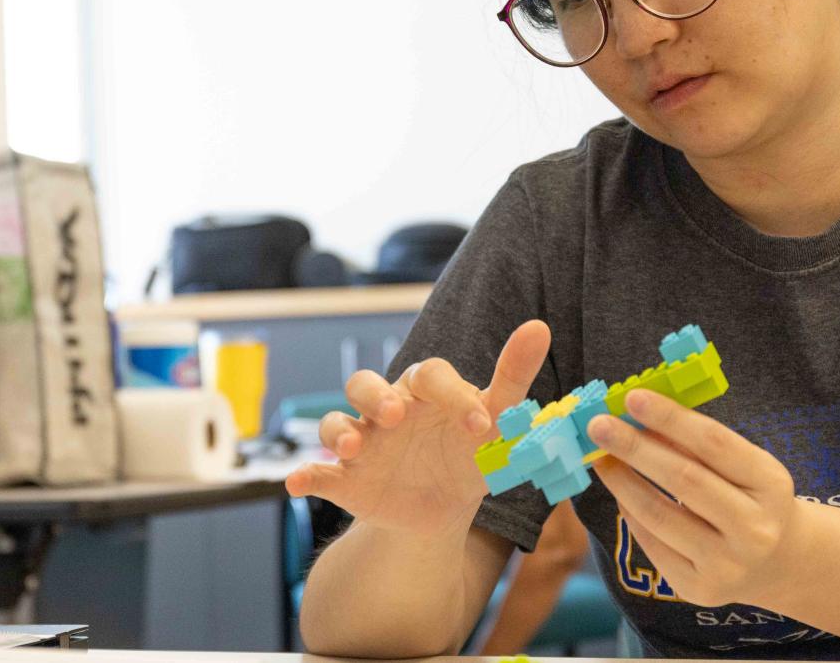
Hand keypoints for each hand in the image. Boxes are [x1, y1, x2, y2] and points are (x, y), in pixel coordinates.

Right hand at [285, 320, 551, 536]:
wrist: (443, 513)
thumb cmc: (470, 456)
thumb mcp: (497, 424)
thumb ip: (513, 376)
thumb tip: (539, 326)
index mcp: (426, 392)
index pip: (430, 375)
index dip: (453, 395)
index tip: (481, 427)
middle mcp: (388, 410)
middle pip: (365, 383)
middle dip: (375, 396)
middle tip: (395, 416)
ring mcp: (363, 442)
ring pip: (337, 420)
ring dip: (339, 431)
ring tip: (353, 448)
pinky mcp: (344, 477)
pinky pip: (318, 472)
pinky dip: (305, 474)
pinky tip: (300, 482)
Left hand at [588, 387, 803, 609]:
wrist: (777, 562)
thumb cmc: (750, 498)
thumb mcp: (743, 466)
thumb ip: (697, 444)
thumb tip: (638, 416)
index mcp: (771, 484)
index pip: (715, 443)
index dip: (671, 418)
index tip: (633, 398)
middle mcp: (755, 528)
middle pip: (684, 479)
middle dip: (635, 448)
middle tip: (599, 426)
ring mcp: (727, 564)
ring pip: (659, 515)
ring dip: (622, 481)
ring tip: (600, 457)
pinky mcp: (700, 588)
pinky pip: (652, 544)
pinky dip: (631, 513)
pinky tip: (620, 491)